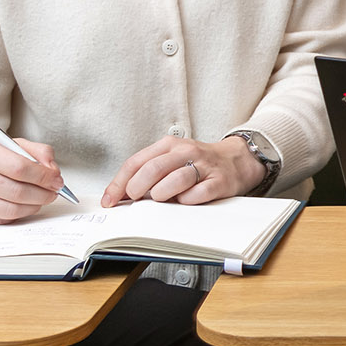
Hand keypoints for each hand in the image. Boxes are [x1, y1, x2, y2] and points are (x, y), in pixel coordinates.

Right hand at [0, 139, 63, 223]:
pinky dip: (19, 214)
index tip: (57, 180)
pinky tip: (23, 205)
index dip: (44, 176)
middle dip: (43, 194)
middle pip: (17, 191)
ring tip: (41, 199)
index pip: (20, 167)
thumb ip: (38, 152)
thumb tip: (53, 171)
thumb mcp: (10, 145)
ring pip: (11, 209)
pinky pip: (2, 219)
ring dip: (34, 206)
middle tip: (54, 192)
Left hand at [101, 134, 261, 207]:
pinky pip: (198, 194)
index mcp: (169, 145)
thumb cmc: (198, 162)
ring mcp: (203, 166)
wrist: (236, 160)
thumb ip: (147, 172)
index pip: (136, 162)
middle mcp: (186, 152)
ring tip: (161, 198)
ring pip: (176, 180)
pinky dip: (186, 201)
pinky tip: (184, 200)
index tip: (110, 200)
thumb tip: (120, 194)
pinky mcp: (219, 181)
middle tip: (135, 199)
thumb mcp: (170, 159)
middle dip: (137, 189)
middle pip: (153, 169)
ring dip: (162, 194)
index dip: (119, 183)